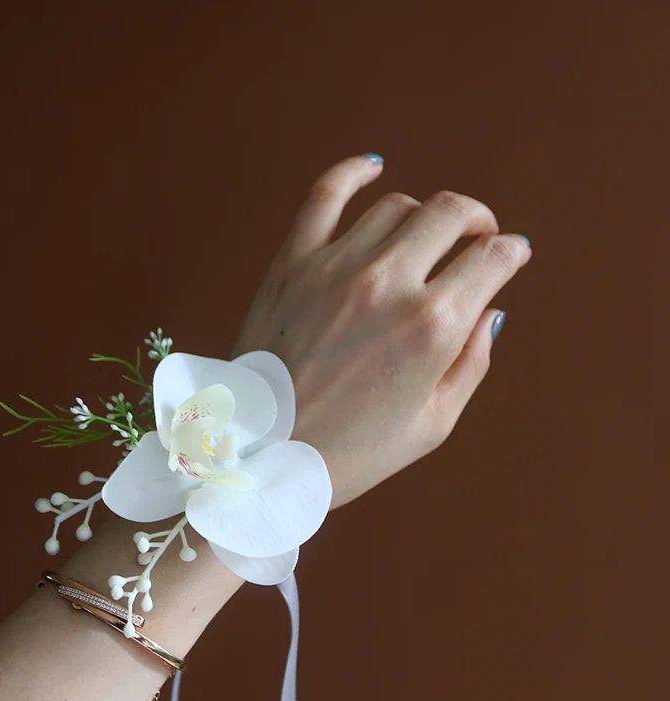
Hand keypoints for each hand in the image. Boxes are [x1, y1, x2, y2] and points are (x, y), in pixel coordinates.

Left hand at [230, 154, 531, 508]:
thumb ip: (471, 363)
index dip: (512, 252)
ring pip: (397, 205)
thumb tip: (491, 312)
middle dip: (477, 220)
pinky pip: (325, 195)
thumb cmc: (351, 453)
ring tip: (424, 236)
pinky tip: (372, 168)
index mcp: (432, 328)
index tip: (512, 255)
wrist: (264, 456)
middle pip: (451, 213)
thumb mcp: (432, 424)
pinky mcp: (292, 263)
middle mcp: (388, 285)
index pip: (493, 258)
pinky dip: (352, 173)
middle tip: (477, 237)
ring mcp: (335, 267)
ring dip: (423, 215)